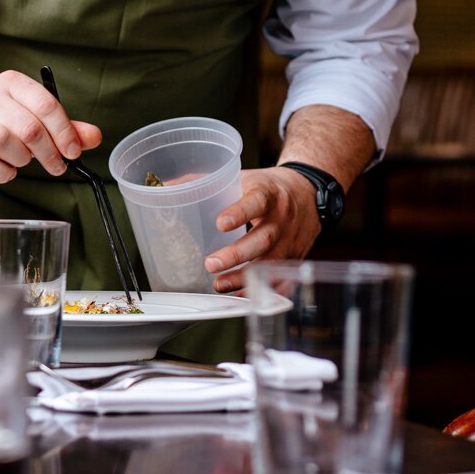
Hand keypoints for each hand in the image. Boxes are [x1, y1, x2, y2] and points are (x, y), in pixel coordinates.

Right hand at [0, 70, 101, 182]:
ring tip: (24, 160)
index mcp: (12, 83)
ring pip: (4, 142)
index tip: (73, 152)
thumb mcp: (37, 117)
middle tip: (57, 165)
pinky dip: (2, 172)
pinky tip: (6, 169)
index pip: (46, 105)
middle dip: (49, 152)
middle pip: (28, 127)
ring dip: (22, 159)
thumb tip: (94, 137)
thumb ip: (67, 127)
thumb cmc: (5, 122)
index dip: (64, 132)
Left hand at [202, 167, 320, 292]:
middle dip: (236, 254)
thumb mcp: (242, 177)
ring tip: (219, 284)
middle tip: (211, 264)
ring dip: (244, 278)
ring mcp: (290, 240)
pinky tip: (243, 296)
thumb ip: (206, 183)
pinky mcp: (295, 257)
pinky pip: (281, 278)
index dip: (240, 212)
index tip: (220, 224)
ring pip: (271, 263)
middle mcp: (282, 218)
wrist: (308, 193)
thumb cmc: (268, 187)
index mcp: (268, 193)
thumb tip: (166, 187)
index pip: (256, 201)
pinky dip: (263, 290)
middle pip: (263, 239)